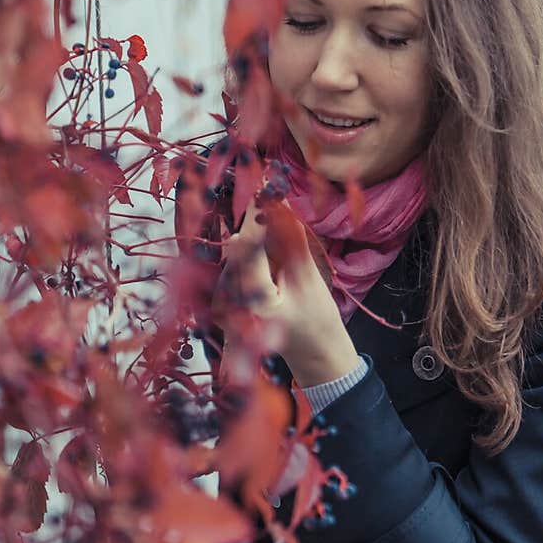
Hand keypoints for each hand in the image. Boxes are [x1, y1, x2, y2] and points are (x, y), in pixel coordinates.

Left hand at [215, 200, 358, 386]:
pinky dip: (248, 255)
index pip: (249, 249)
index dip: (257, 215)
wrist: (314, 356)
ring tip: (268, 220)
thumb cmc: (318, 322)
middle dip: (252, 224)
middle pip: (237, 252)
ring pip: (234, 259)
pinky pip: (234, 270)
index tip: (264, 186)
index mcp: (254, 303)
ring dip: (251, 239)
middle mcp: (231, 307)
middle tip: (266, 193)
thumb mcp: (310, 279)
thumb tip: (281, 204)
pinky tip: (263, 246)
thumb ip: (291, 242)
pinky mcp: (225, 305)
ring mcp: (224, 308)